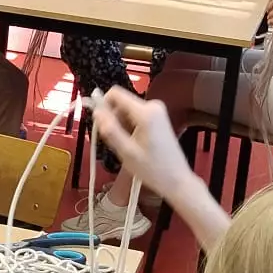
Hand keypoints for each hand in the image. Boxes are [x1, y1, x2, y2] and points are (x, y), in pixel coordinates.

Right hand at [91, 89, 195, 206]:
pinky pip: (135, 115)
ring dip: (121, 125)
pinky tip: (134, 144)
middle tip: (116, 142)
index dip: (103, 106)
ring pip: (126, 110)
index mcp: (145, 112)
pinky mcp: (158, 116)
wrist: (176, 179)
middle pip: (120, 103)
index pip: (115, 93)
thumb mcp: (126, 152)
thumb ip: (109, 130)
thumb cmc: (152, 169)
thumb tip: (96, 112)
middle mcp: (152, 105)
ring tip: (127, 146)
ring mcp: (157, 110)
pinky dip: (129, 127)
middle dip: (113, 120)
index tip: (102, 126)